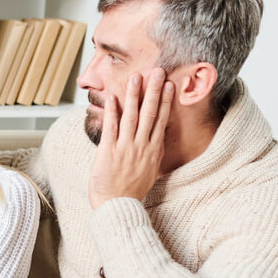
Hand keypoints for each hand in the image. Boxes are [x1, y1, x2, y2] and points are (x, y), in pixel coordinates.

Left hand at [88, 68, 173, 209]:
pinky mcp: (108, 152)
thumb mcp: (150, 171)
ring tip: (136, 78)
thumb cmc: (131, 190)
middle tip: (157, 71)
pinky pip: (110, 128)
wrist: (117, 205)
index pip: (161, 120)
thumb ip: (154, 153)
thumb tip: (159, 138)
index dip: (165, 101)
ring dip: (133, 96)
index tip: (169, 85)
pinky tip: (112, 98)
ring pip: (131, 117)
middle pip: (149, 113)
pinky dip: (111, 113)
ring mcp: (125, 148)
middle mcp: (141, 146)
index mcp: (153, 150)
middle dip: (153, 91)